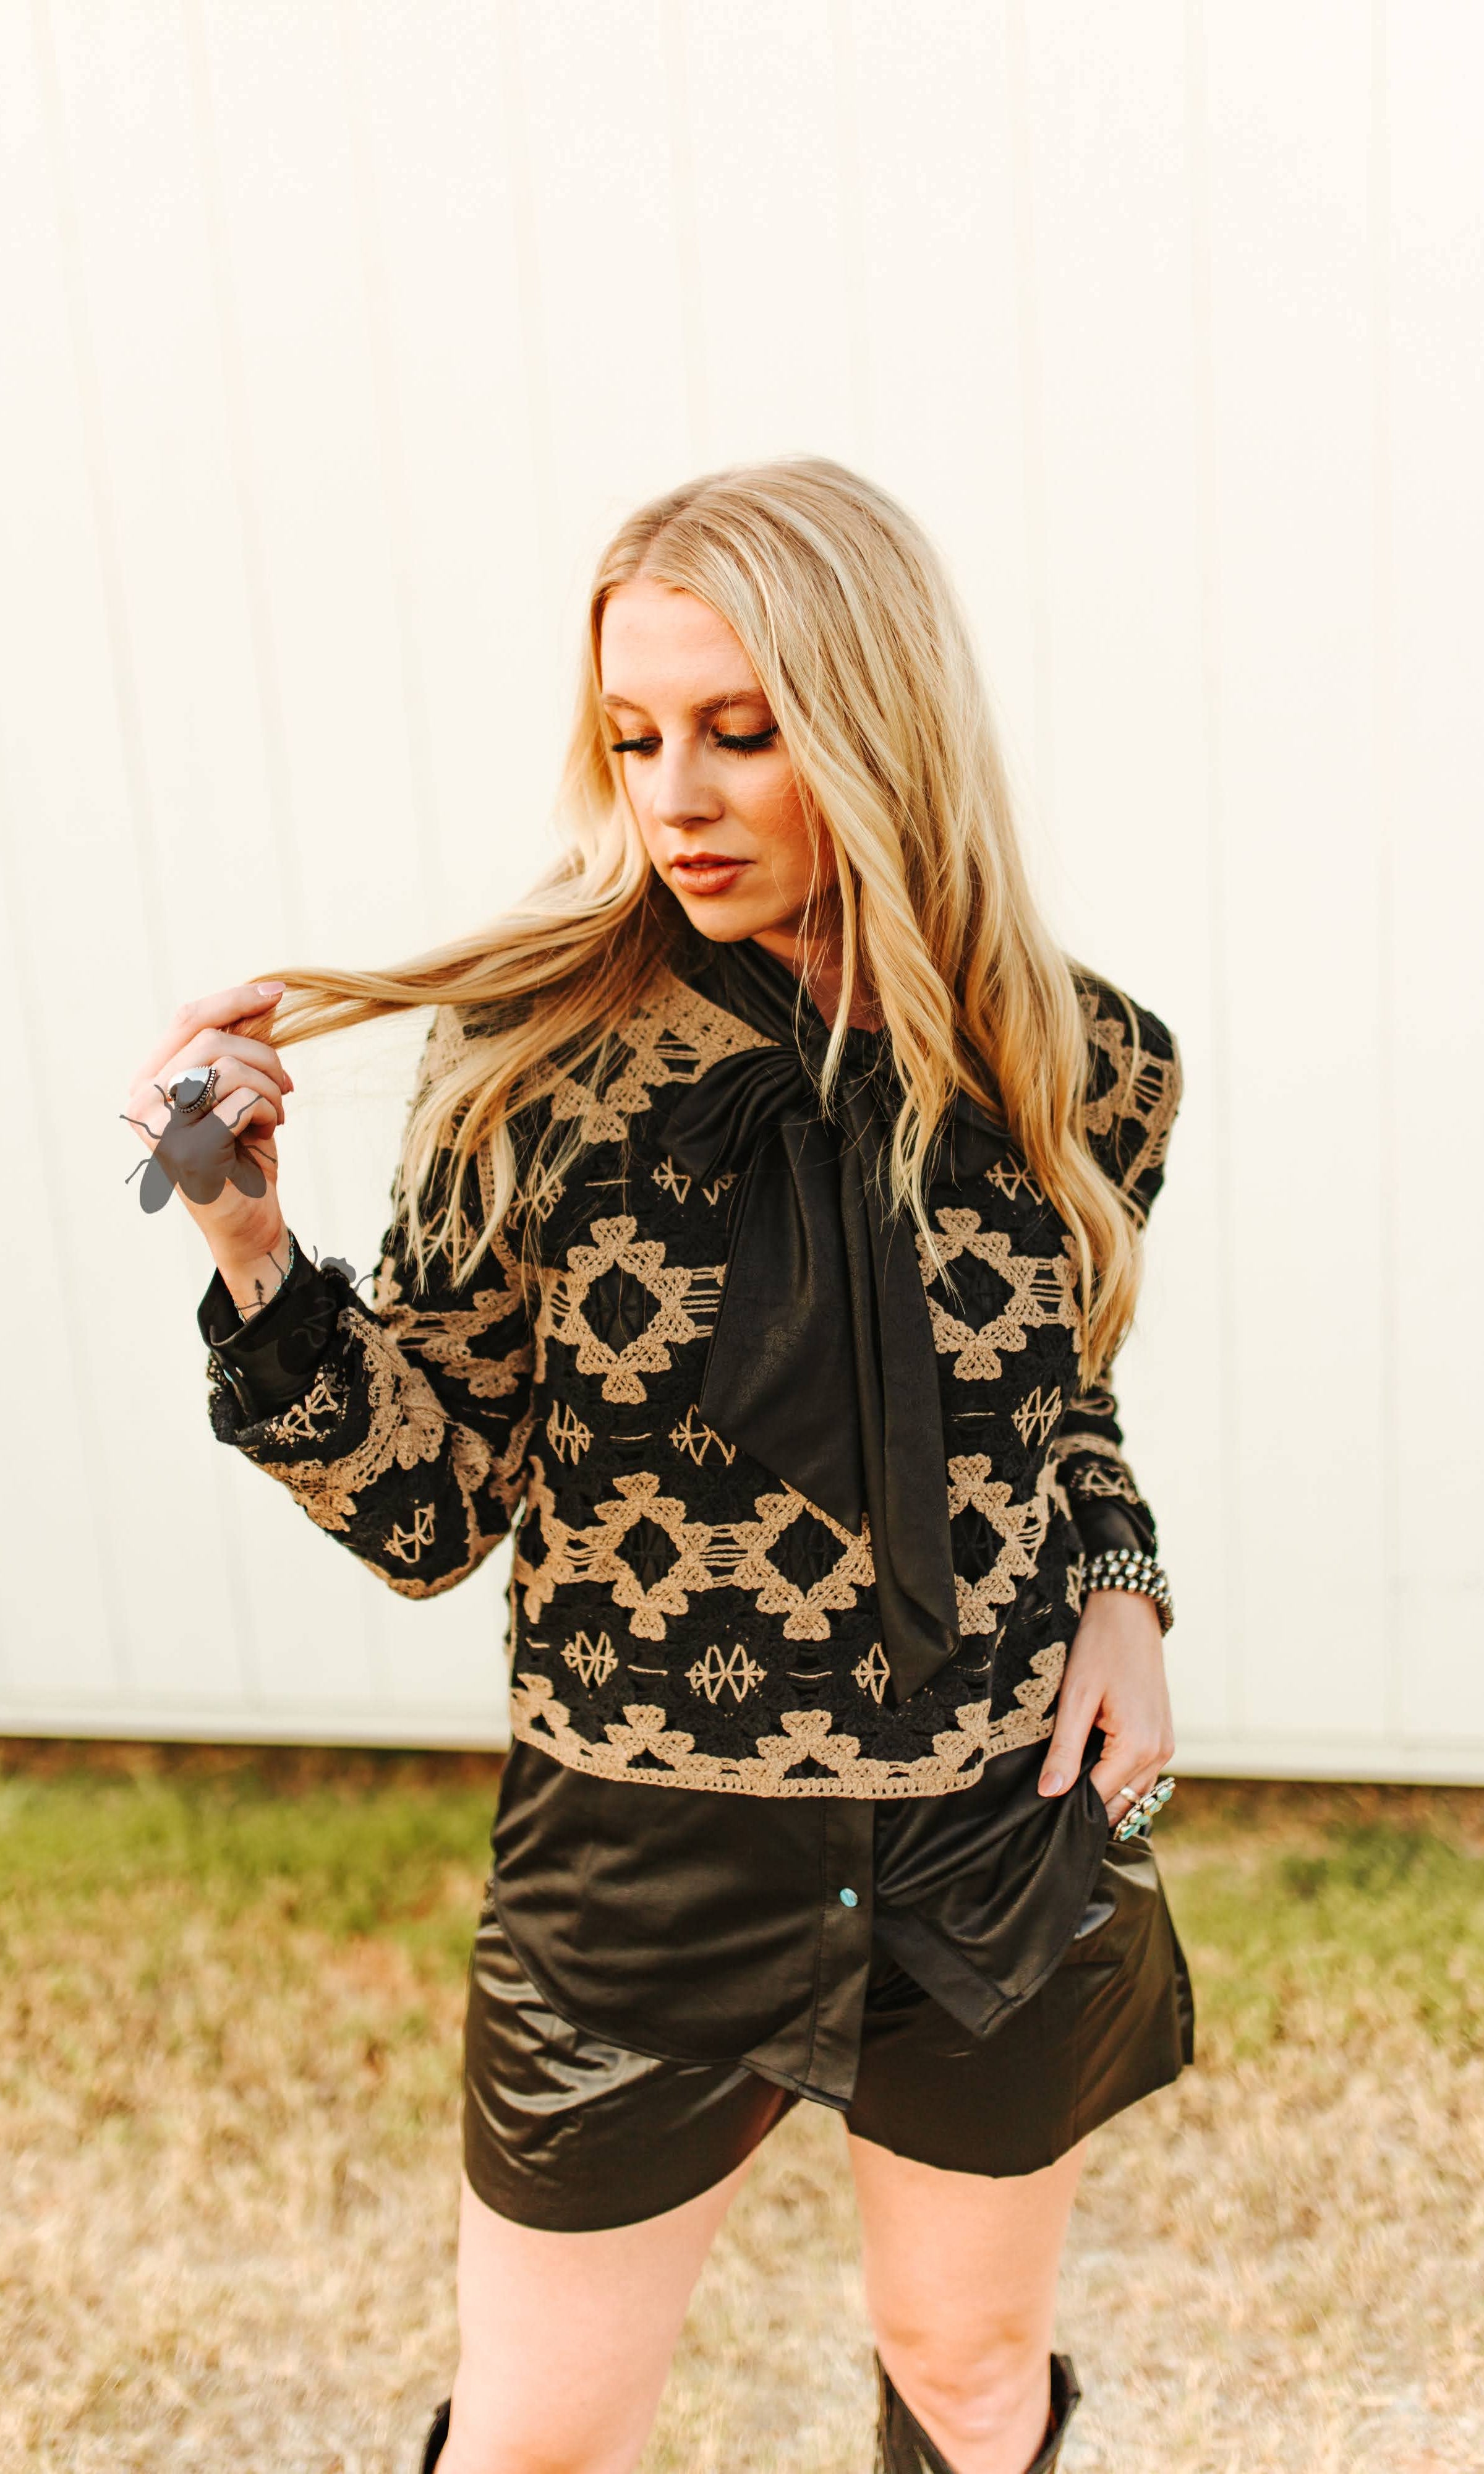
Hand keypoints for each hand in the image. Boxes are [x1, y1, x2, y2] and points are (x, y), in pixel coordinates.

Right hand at [124, 982, 292, 1277]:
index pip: (188, 1018)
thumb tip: (265, 996)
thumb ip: (243, 1045)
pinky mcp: (185, 1151)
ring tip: (276, 1113)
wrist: (251, 1221)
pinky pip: (242, 1101)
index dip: (235, 998)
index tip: (279, 991)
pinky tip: (268, 1132)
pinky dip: (268, 1111)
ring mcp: (159, 1127)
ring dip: (269, 1086)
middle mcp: (143, 1101)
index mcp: (149, 1079)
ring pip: (228, 1066)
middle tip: (288, 1085)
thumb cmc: (244, 1155)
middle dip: (264, 1056)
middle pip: (212, 1039)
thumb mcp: (244, 1090)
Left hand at [1036, 1588, 1173, 1821]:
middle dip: (1087, 1805)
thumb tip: (1049, 1794)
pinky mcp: (1163, 1737)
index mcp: (1138, 1746)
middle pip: (1120, 1803)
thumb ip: (1064, 1750)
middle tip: (1052, 1795)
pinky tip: (1091, 1765)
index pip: (1099, 1799)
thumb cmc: (1099, 1649)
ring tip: (1069, 1780)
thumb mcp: (1075, 1699)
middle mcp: (1160, 1753)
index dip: (1068, 1805)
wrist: (1129, 1614)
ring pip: (1134, 1793)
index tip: (1042, 1804)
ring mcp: (1165, 1745)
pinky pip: (1142, 1774)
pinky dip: (1119, 1778)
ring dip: (1105, 1794)